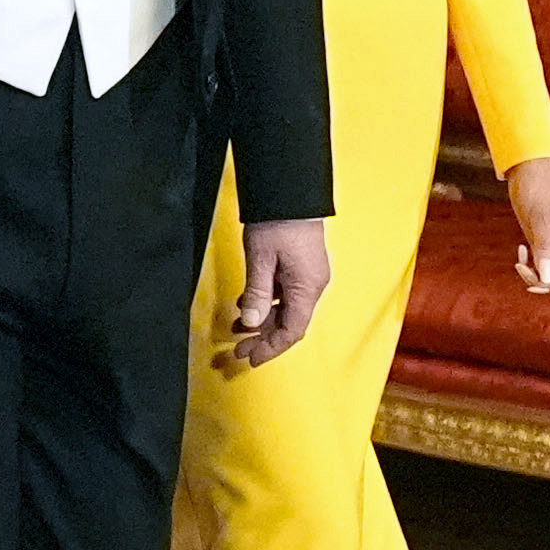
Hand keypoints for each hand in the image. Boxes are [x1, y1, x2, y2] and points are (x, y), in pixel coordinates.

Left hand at [218, 218, 333, 371]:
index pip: (292, 331)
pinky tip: (246, 303)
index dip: (271, 348)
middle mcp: (312, 285)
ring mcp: (308, 275)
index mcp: (307, 287)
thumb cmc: (278, 222)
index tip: (250, 357)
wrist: (290, 192)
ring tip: (237, 327)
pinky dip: (266, 302)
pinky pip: (285, 294)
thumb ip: (256, 293)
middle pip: (290, 323)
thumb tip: (251, 322)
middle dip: (264, 338)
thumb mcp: (261, 260)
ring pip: (286, 309)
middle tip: (239, 349)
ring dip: (263, 320)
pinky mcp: (301, 266)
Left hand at [504, 155, 549, 294]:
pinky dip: (531, 267)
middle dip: (548, 283)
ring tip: (519, 263)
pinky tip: (521, 251)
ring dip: (537, 276)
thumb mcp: (541, 217)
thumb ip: (545, 249)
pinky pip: (543, 267)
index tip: (535, 283)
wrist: (528, 167)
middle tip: (524, 272)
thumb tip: (546, 279)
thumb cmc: (539, 185)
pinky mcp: (548, 244)